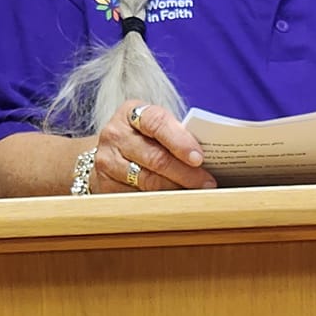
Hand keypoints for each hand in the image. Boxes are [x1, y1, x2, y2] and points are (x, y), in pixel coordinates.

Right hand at [91, 100, 217, 193]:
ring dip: (176, 189)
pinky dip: (160, 201)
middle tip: (208, 183)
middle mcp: (115, 135)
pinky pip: (137, 197)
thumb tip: (211, 153)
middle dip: (186, 173)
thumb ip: (176, 134)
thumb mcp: (155, 126)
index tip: (199, 158)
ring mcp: (107, 161)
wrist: (109, 153)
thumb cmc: (143, 137)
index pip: (157, 123)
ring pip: (147, 181)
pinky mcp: (105, 185)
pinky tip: (176, 202)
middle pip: (155, 157)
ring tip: (197, 194)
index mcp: (131, 112)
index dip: (180, 141)